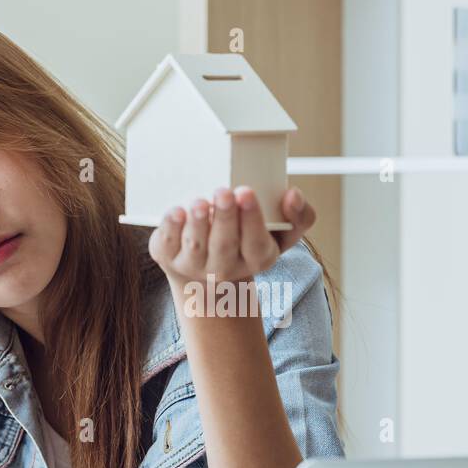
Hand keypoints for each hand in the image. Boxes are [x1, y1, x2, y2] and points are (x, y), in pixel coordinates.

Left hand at [148, 185, 315, 285]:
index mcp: (258, 259)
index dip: (252, 219)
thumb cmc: (248, 243)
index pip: (256, 243)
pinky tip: (177, 212)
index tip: (247, 192)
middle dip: (225, 217)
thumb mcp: (282, 234)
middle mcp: (225, 269)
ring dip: (198, 222)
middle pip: (225, 244)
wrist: (208, 276)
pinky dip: (170, 228)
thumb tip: (293, 195)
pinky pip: (167, 245)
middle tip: (224, 191)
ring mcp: (194, 266)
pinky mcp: (168, 258)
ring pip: (196, 246)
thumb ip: (299, 216)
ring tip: (200, 202)